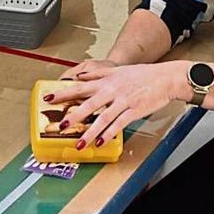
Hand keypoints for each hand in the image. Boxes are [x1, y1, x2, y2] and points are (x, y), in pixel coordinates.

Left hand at [46, 62, 186, 149]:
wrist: (164, 78)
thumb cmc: (142, 75)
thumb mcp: (117, 70)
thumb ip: (97, 74)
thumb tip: (80, 76)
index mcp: (106, 80)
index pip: (80, 87)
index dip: (63, 93)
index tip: (49, 98)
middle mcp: (112, 90)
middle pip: (89, 103)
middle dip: (74, 115)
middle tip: (61, 125)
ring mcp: (123, 101)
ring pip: (103, 118)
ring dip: (90, 132)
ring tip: (79, 143)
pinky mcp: (134, 110)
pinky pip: (119, 124)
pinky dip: (109, 134)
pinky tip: (101, 142)